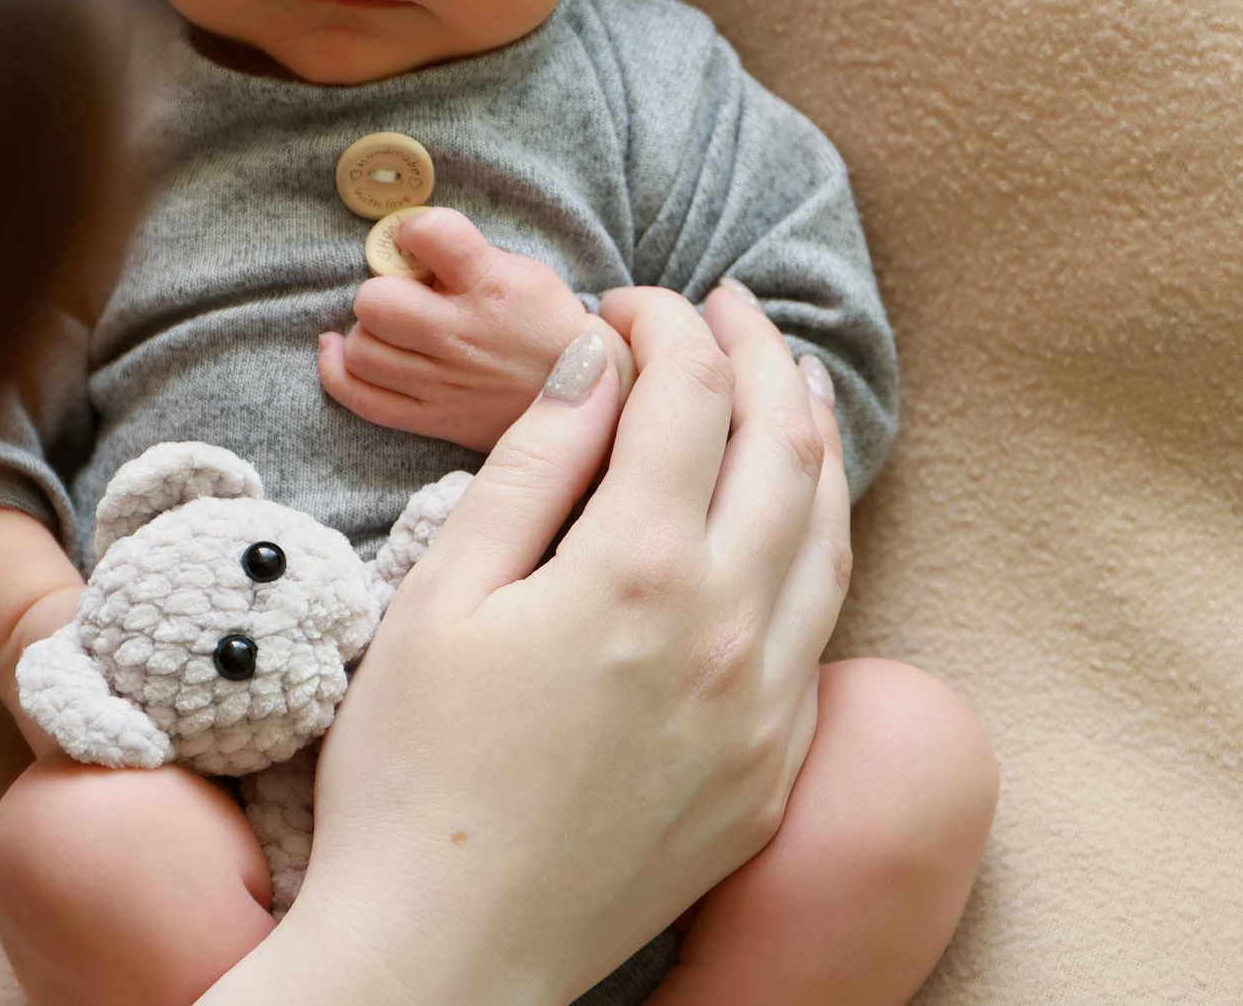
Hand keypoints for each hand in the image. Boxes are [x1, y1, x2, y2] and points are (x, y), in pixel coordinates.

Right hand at [204, 285, 852, 1005]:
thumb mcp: (443, 596)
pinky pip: (825, 622)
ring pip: (829, 529)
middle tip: (722, 306)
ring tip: (782, 381)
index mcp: (636, 572)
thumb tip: (596, 357)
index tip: (631, 302)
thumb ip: (534, 465)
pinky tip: (791, 516)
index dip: (665, 325)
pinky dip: (819, 538)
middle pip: (782, 444)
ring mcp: (768, 707)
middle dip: (756, 353)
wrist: (448, 954)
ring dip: (809, 436)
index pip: (687, 396)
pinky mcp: (776, 770)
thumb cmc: (413, 775)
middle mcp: (729, 630)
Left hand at [317, 207, 628, 449]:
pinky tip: (341, 351)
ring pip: (362, 349)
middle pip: (375, 300)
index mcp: (491, 288)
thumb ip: (466, 256)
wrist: (584, 398)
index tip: (416, 240)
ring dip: (368, 332)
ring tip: (391, 329)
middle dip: (382, 291)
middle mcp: (462, 336)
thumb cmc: (546, 325)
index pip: (431, 234)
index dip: (413, 229)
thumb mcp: (524, 272)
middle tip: (405, 297)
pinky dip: (338, 372)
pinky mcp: (433, 419)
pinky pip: (362, 399)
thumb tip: (406, 248)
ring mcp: (444, 383)